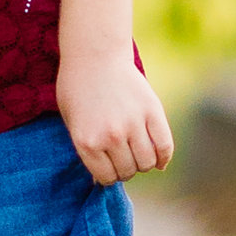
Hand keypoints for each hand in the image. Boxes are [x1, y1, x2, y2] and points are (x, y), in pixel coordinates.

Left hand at [57, 54, 173, 186]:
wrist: (94, 55)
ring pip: (147, 162)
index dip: (109, 175)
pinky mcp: (152, 111)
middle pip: (128, 171)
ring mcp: (133, 124)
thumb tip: (101, 180)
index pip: (107, 177)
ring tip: (137, 153)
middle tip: (123, 157)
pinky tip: (159, 158)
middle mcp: (111, 137)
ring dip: (144, 163)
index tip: (110, 167)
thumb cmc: (78, 88)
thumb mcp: (71, 122)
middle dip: (125, 169)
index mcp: (87, 142)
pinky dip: (164, 157)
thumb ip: (86, 151)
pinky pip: (165, 146)